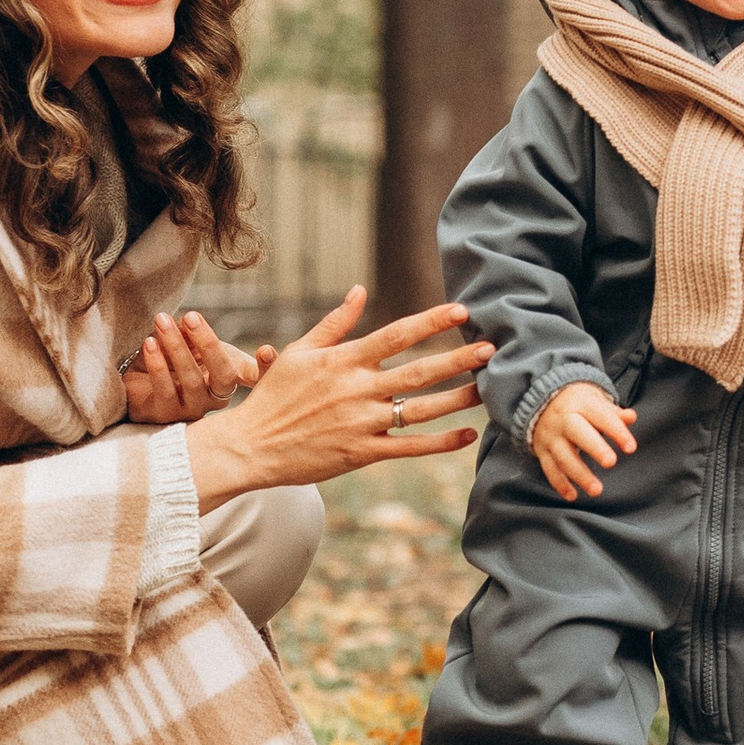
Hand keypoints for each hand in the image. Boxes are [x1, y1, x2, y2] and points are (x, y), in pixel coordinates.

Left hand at [122, 310, 272, 424]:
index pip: (255, 377)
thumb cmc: (171, 360)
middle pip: (223, 375)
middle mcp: (215, 399)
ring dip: (176, 346)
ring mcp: (191, 410)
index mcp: (228, 379)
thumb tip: (193, 324)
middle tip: (191, 317)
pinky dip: (157, 364)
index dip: (265, 368)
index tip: (266, 350)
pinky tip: (150, 343)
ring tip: (161, 321)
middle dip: (208, 343)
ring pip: (191, 380)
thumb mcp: (191, 341)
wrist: (135, 381)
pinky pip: (164, 390)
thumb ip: (198, 334)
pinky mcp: (164, 415)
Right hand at [182, 288, 490, 507]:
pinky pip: (409, 447)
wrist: (250, 446)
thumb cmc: (274, 396)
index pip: (395, 335)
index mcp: (343, 361)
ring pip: (420, 410)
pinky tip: (467, 434)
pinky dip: (440, 442)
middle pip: (417, 372)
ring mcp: (362, 423)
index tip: (462, 311)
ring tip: (489, 388)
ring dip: (458, 399)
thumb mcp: (299, 352)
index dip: (431, 322)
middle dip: (457, 359)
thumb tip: (360, 291)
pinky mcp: (362, 453)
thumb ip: (335, 323)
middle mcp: (356, 390)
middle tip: (492, 348)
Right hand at [529, 380, 638, 501]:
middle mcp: (564, 419)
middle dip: (594, 448)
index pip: (601, 416)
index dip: (616, 432)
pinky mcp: (542, 451)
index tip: (630, 448)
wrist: (543, 404)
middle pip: (577, 432)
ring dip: (579, 474)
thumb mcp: (596, 401)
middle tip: (611, 463)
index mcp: (582, 404)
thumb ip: (614, 413)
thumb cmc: (580, 405)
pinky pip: (549, 469)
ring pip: (563, 456)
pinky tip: (573, 495)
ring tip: (597, 490)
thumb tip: (631, 417)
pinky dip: (560, 483)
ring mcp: (551, 436)